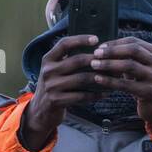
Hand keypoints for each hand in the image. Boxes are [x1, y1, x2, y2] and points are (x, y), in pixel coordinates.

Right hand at [19, 34, 105, 150]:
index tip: (96, 39)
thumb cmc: (53, 87)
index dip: (81, 39)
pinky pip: (80, 96)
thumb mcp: (54, 70)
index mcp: (47, 59)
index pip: (64, 44)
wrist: (39, 111)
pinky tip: (104, 94)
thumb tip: (93, 48)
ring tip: (112, 77)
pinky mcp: (56, 101)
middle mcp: (48, 71)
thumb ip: (66, 59)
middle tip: (110, 61)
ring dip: (99, 78)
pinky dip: (95, 95)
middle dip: (96, 60)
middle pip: (77, 60)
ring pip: (81, 79)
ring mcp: (51, 86)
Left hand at [89, 36, 151, 134]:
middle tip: (95, 54)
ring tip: (94, 65)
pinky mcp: (149, 92)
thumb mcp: (138, 67)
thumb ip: (127, 57)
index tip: (100, 47)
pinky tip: (98, 79)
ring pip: (129, 66)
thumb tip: (103, 48)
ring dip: (109, 64)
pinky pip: (126, 84)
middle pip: (133, 50)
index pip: (134, 41)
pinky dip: (110, 81)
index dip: (115, 43)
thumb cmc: (142, 84)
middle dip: (112, 51)